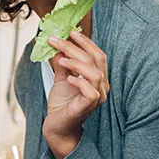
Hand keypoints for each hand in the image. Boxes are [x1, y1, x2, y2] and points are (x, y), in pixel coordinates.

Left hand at [43, 30, 109, 158]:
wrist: (57, 126)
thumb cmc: (62, 105)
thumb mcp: (61, 78)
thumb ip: (62, 63)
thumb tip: (58, 46)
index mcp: (98, 78)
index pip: (98, 55)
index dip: (86, 42)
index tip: (71, 32)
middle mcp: (101, 87)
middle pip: (96, 60)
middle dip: (76, 47)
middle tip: (57, 40)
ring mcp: (97, 97)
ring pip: (95, 73)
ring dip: (76, 62)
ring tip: (61, 58)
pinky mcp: (88, 107)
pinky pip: (90, 91)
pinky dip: (79, 81)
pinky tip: (68, 78)